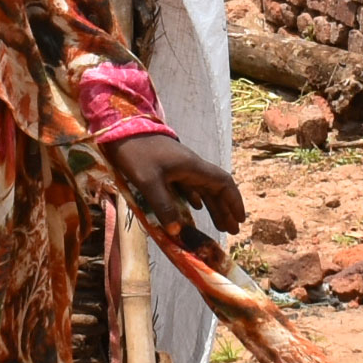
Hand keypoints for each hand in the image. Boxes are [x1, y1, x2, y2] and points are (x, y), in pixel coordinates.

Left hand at [102, 130, 246, 244]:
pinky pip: (190, 187)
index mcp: (193, 168)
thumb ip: (163, 206)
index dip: (234, 201)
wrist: (121, 130)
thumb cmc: (137, 153)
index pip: (223, 183)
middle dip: (226, 209)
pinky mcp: (169, 169)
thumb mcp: (148, 182)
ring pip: (204, 189)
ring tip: (220, 226)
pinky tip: (195, 209)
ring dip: (213, 206)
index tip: (240, 219)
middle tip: (233, 231)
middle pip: (216, 189)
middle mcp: (192, 167)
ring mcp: (181, 167)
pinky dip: (197, 200)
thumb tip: (177, 232)